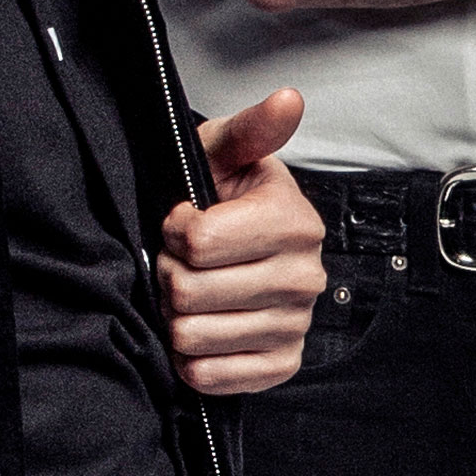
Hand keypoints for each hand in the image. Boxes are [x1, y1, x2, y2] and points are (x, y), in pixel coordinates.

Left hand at [159, 86, 327, 394]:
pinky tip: (203, 327)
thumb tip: (287, 99)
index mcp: (294, 221)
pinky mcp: (281, 366)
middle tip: (180, 262)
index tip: (182, 222)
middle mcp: (305, 277)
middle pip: (189, 292)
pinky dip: (191, 358)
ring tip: (191, 294)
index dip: (173, 231)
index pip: (198, 241)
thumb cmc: (224, 200)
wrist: (241, 251)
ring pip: (192, 336)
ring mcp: (295, 325)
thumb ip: (249, 131)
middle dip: (170, 275)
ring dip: (176, 317)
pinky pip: (208, 376)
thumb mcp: (226, 156)